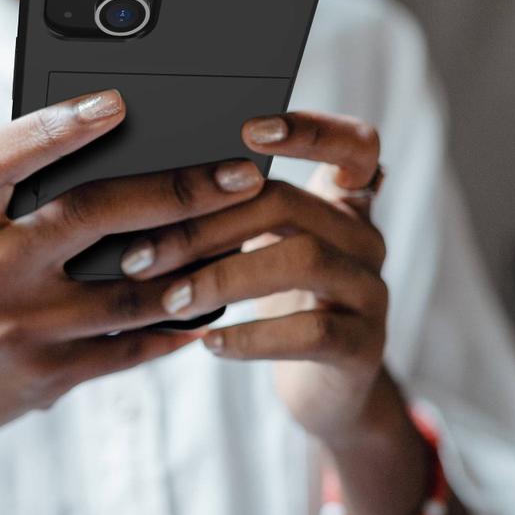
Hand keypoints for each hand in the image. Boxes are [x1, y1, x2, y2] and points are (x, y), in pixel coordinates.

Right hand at [0, 89, 265, 451]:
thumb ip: (12, 199)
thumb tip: (109, 153)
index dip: (55, 126)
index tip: (116, 102)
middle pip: (89, 215)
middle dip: (176, 191)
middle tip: (238, 174)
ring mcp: (13, 331)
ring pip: (128, 290)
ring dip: (196, 261)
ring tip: (244, 233)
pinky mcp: (43, 378)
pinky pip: (127, 348)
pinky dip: (176, 324)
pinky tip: (212, 302)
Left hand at [119, 111, 389, 444]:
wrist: (319, 384)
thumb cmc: (274, 300)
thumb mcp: (258, 247)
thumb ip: (231, 211)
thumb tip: (142, 192)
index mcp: (339, 201)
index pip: (353, 143)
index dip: (310, 130)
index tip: (249, 130)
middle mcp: (363, 236)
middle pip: (290, 203)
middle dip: (206, 225)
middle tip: (143, 254)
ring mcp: (371, 290)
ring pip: (303, 260)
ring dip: (223, 277)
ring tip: (170, 300)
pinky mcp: (366, 345)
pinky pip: (312, 331)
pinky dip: (253, 336)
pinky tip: (210, 342)